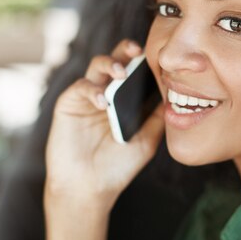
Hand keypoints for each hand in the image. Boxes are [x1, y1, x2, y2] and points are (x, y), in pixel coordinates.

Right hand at [45, 39, 164, 206]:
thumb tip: (173, 96)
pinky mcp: (67, 104)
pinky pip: (80, 87)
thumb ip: (157, 118)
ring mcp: (87, 97)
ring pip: (96, 67)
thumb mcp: (146, 141)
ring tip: (120, 72)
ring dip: (109, 64)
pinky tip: (102, 102)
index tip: (158, 57)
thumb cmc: (118, 167)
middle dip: (125, 50)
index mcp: (124, 99)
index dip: (143, 60)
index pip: (134, 71)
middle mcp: (106, 92)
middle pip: (115, 60)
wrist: (89, 189)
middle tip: (137, 50)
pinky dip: (92, 90)